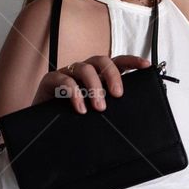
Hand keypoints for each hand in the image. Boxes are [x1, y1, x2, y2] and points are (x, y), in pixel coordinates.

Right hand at [31, 55, 150, 112]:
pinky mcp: (51, 81)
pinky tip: (80, 108)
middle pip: (102, 61)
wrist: (42, 128)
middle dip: (112, 75)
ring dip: (94, 87)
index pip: (117, 62)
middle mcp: (84, 71)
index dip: (132, 60)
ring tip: (99, 107)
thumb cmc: (72, 118)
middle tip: (118, 95)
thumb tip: (130, 119)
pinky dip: (75, 93)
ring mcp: (67, 73)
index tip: (146, 65)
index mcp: (98, 76)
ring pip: (85, 68)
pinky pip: (64, 80)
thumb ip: (110, 110)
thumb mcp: (95, 113)